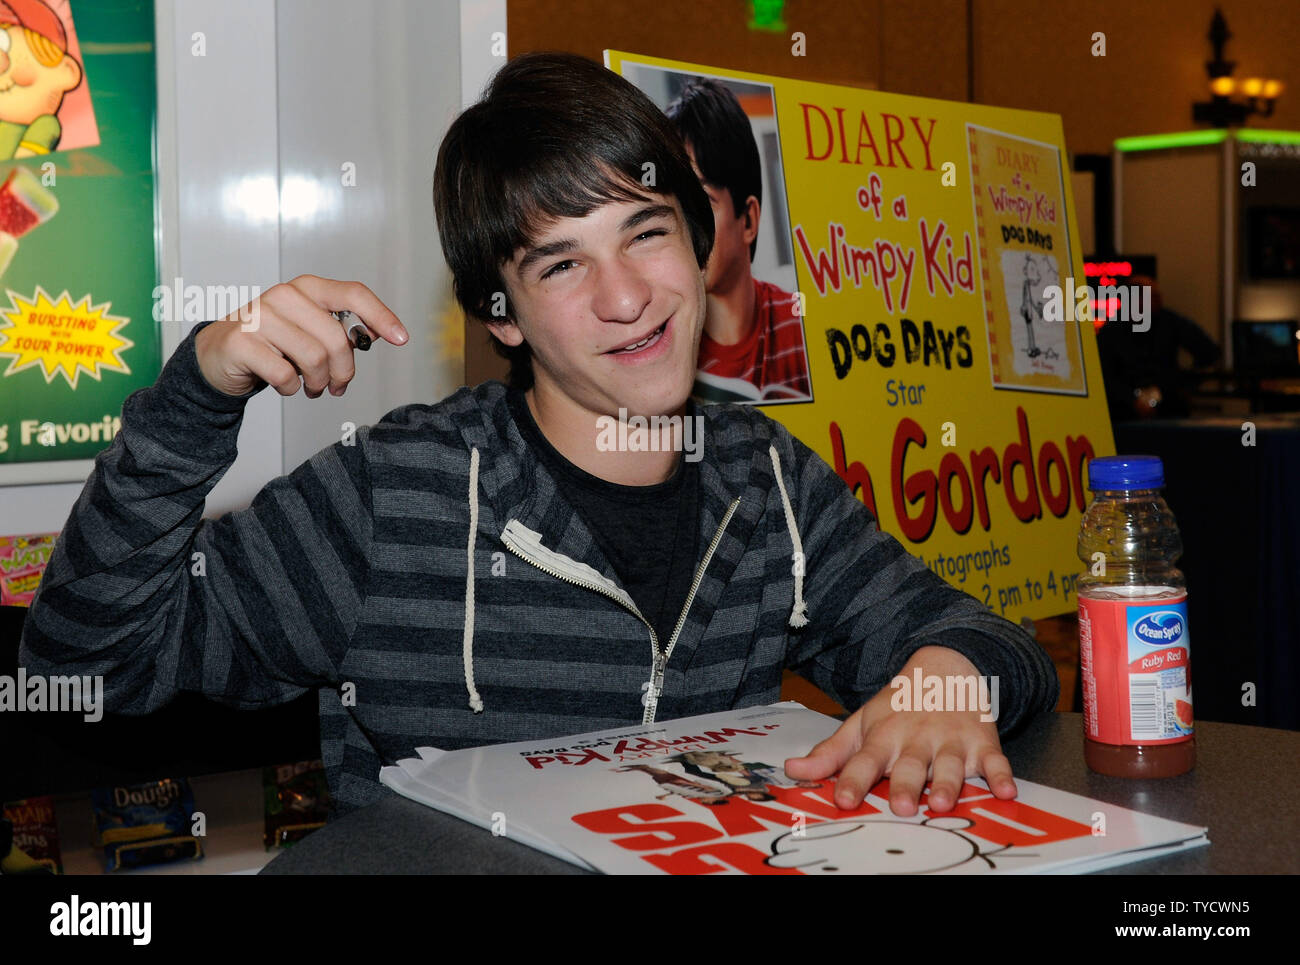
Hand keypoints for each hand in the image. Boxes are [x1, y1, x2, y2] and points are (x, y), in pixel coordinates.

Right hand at [194, 275, 407, 397]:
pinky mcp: (241, 342)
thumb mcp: (310, 331)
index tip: (401, 338)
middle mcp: (284, 296)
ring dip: (319, 383)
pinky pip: (286, 376)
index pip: (353, 294)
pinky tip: (286, 385)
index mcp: (307, 289)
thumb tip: (378, 332)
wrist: (220, 354)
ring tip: (313, 387)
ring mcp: (260, 317)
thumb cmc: (273, 343)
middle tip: (338, 386)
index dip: (381, 316)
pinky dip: (292, 389)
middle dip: (344, 372)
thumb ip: (342, 330)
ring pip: (314, 359)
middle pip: (336, 340)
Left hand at [784, 646, 1015, 815]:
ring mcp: (950, 740)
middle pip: (910, 765)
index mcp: (884, 735)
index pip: (864, 759)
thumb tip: (793, 771)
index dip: (852, 780)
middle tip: (902, 807)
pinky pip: (994, 760)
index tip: (842, 799)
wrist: (946, 667)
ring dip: (948, 783)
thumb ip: (831, 753)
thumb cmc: (899, 705)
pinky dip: (1002, 775)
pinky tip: (1006, 791)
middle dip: (906, 786)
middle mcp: (917, 739)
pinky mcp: (982, 741)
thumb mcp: (862, 723)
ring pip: (949, 764)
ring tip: (944, 803)